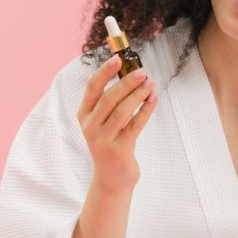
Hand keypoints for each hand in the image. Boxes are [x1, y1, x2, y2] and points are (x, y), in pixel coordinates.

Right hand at [77, 53, 157, 196]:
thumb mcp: (105, 122)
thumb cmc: (111, 143)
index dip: (105, 72)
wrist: (112, 178)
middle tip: (142, 72)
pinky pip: (136, 125)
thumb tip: (132, 74)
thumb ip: (113, 102)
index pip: (92, 88)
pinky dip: (146, 110)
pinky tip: (154, 99)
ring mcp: (103, 140)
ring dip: (139, 95)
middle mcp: (90, 127)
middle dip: (127, 82)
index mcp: (84, 116)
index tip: (118, 58)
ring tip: (151, 84)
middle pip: (109, 98)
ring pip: (123, 111)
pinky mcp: (119, 150)